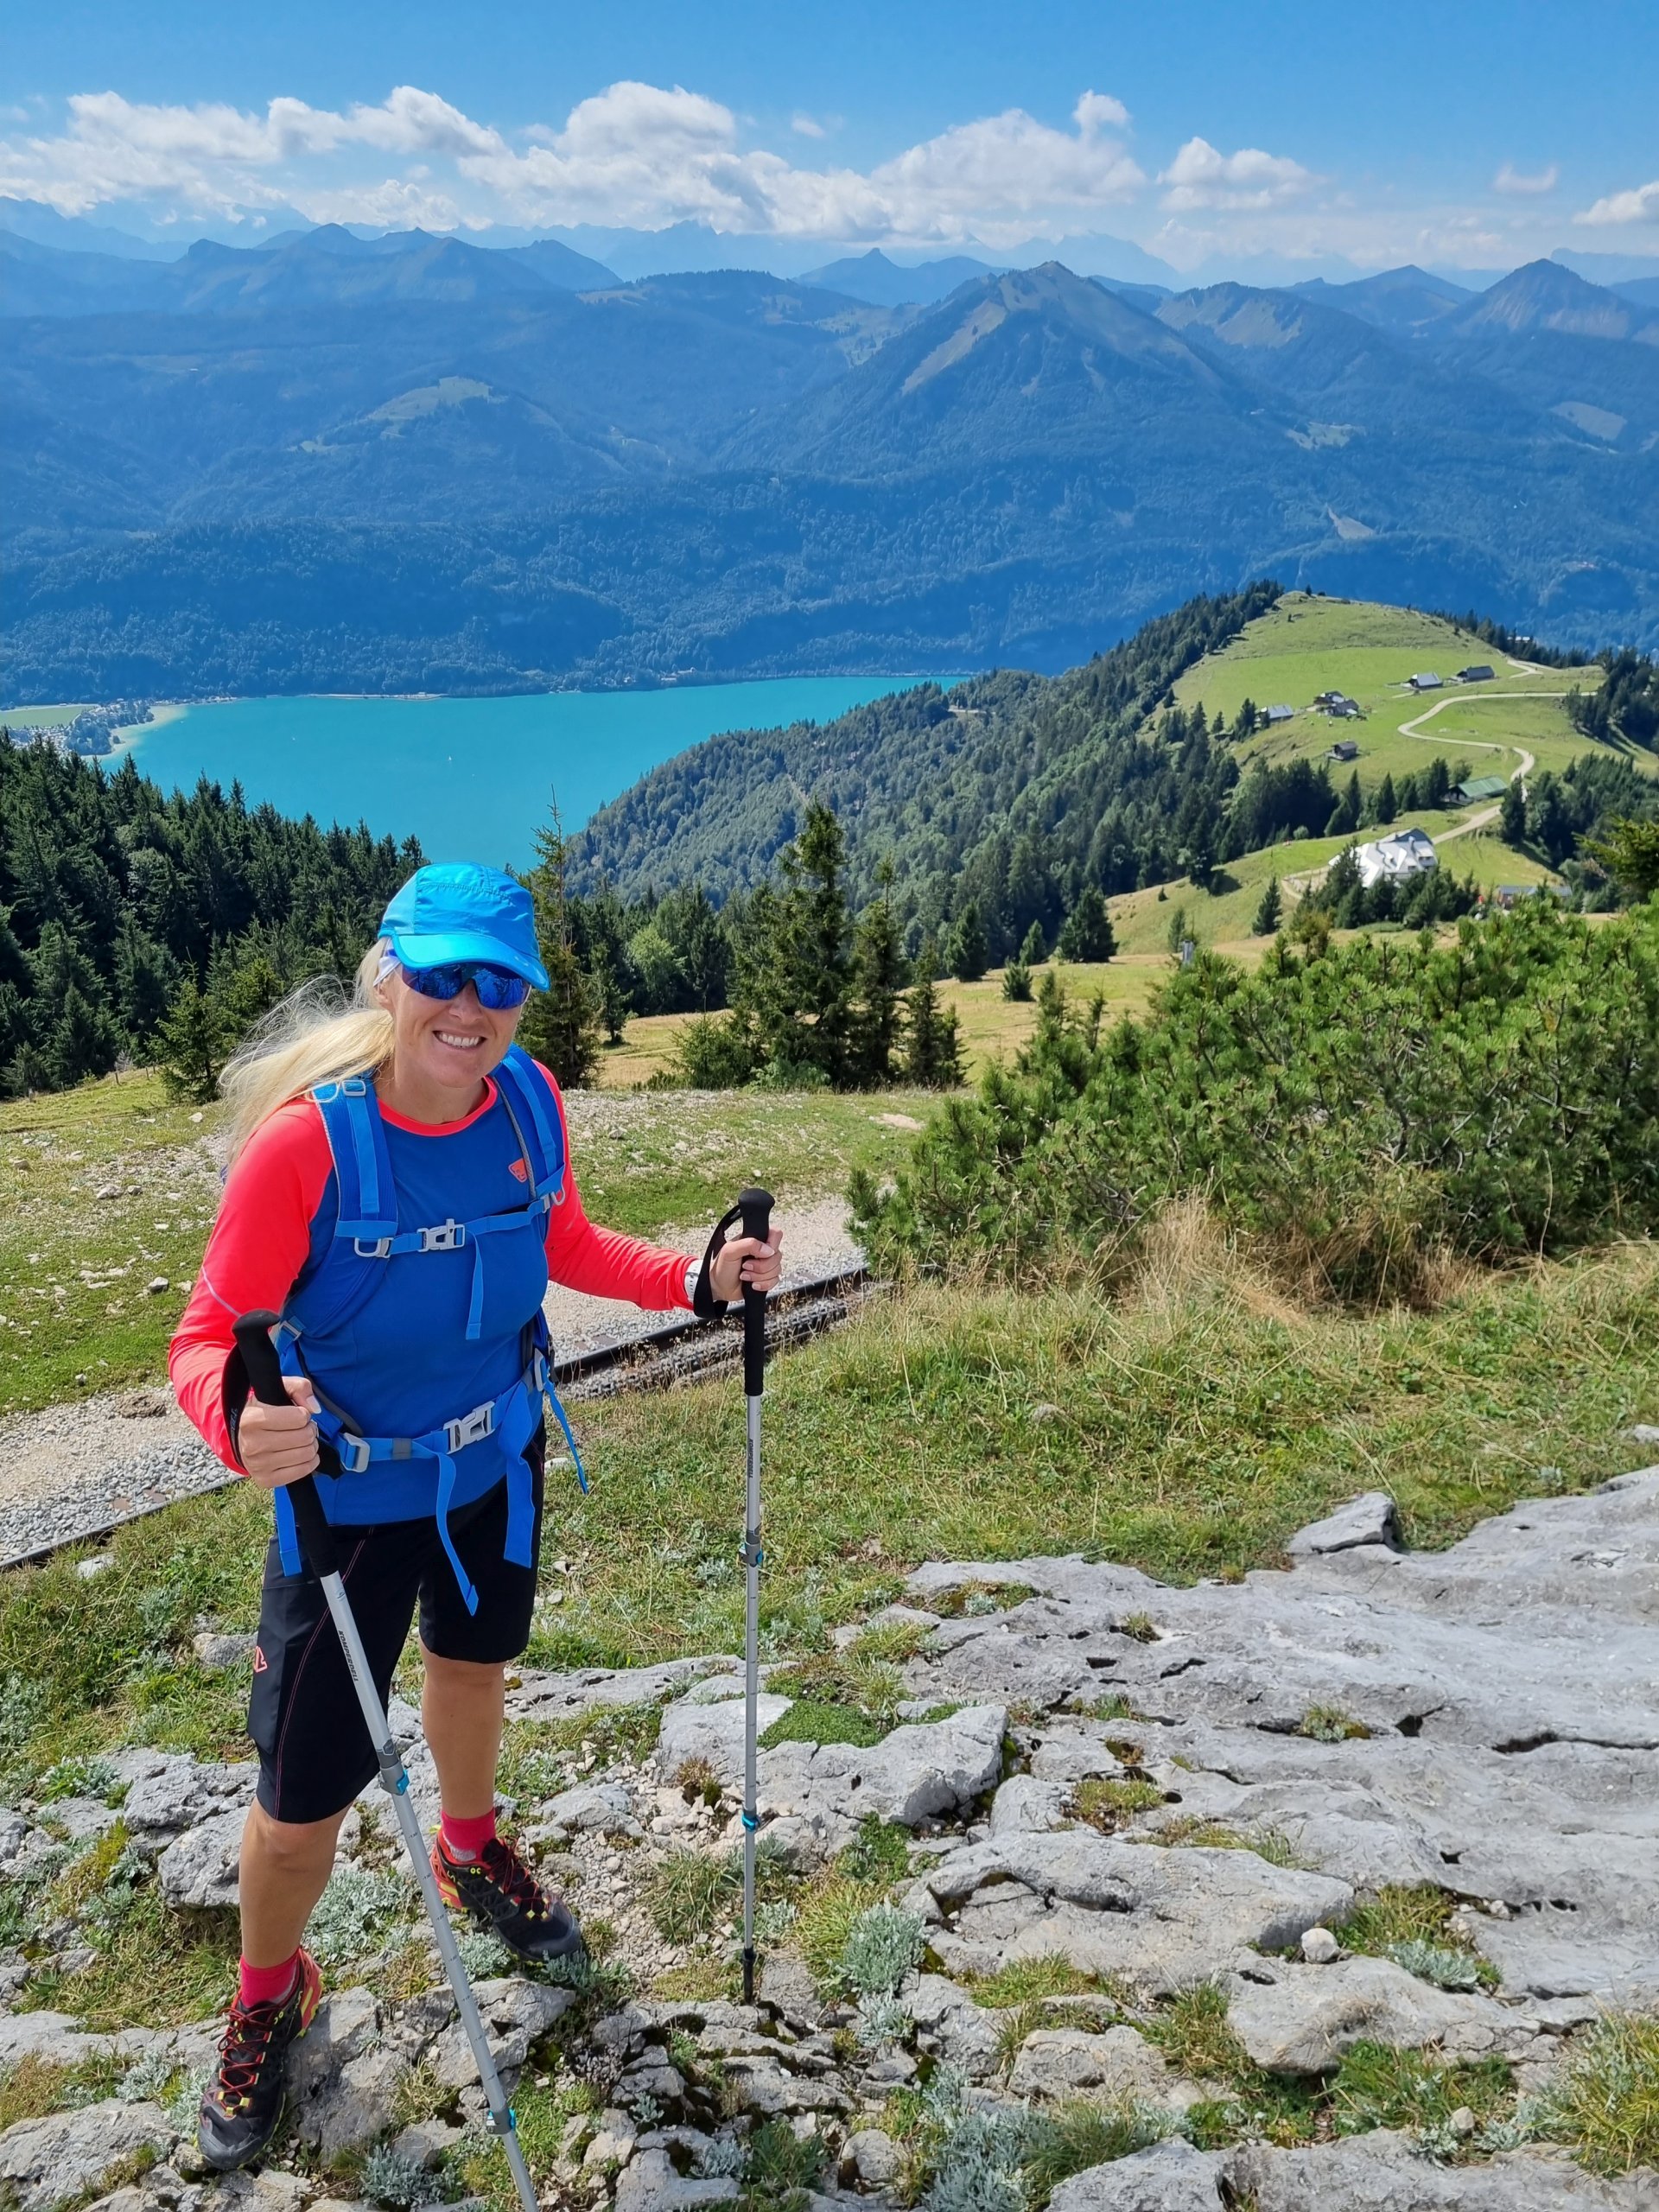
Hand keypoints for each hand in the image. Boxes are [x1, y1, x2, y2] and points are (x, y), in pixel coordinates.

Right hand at [238, 1374, 320, 1489]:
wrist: (243, 1438)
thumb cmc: (265, 1411)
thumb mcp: (278, 1390)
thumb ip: (299, 1387)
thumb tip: (314, 1408)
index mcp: (252, 1420)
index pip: (299, 1417)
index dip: (304, 1414)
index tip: (297, 1414)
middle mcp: (252, 1445)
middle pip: (305, 1437)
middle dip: (310, 1429)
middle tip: (302, 1428)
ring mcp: (258, 1465)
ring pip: (307, 1454)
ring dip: (311, 1445)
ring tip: (301, 1440)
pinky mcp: (266, 1480)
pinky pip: (303, 1471)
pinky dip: (310, 1461)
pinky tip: (301, 1453)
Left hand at [710, 1223, 783, 1304]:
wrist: (719, 1287)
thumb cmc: (721, 1267)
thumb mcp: (730, 1251)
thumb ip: (748, 1244)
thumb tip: (768, 1250)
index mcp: (755, 1239)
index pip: (775, 1234)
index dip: (772, 1244)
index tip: (760, 1253)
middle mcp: (762, 1251)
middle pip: (777, 1256)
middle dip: (761, 1266)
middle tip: (746, 1266)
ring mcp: (766, 1265)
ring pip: (777, 1270)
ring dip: (759, 1276)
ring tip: (745, 1275)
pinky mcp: (767, 1278)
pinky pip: (775, 1281)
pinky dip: (763, 1284)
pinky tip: (752, 1284)